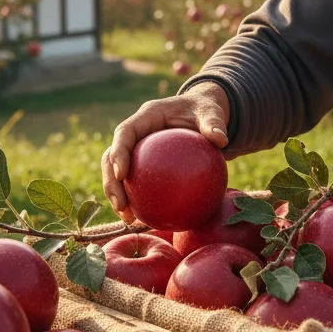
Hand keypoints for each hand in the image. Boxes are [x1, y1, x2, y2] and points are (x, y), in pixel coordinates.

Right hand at [101, 82, 229, 221]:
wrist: (202, 113)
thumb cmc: (204, 111)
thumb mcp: (211, 112)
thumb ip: (213, 124)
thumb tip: (221, 139)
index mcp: (147, 116)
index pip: (125, 133)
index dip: (118, 153)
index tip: (123, 175)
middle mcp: (137, 132)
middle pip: (111, 157)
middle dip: (111, 182)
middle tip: (121, 206)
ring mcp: (137, 148)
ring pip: (117, 173)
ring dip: (118, 197)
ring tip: (129, 219)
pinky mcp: (143, 163)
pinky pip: (137, 183)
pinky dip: (138, 201)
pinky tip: (146, 220)